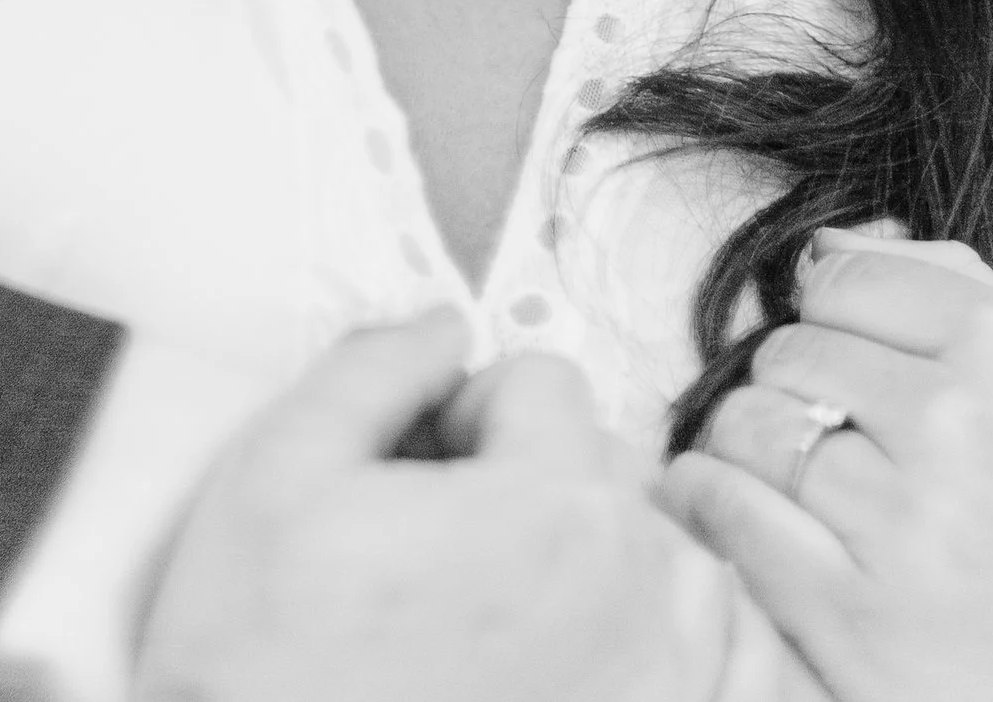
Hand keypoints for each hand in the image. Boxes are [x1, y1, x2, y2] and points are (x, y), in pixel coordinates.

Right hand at [135, 310, 784, 701]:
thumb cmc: (265, 667)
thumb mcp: (277, 474)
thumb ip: (371, 368)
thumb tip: (441, 327)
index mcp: (551, 507)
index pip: (544, 383)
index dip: (464, 418)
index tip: (418, 479)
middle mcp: (636, 595)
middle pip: (607, 466)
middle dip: (531, 485)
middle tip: (445, 555)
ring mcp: (665, 684)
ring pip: (665, 557)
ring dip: (602, 562)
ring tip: (506, 618)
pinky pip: (726, 660)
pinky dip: (670, 645)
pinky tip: (586, 664)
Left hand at [655, 227, 992, 701]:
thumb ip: (970, 308)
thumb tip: (837, 245)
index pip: (847, 274)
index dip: (830, 316)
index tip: (838, 354)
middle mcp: (954, 420)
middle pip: (791, 349)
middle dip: (792, 388)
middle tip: (823, 438)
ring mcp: (899, 519)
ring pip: (748, 423)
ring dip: (744, 447)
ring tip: (775, 480)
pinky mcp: (849, 616)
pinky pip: (726, 509)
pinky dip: (699, 498)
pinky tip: (704, 503)